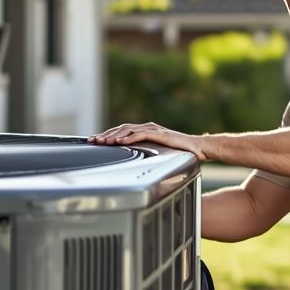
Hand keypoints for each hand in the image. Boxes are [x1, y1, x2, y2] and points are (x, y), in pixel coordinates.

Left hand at [88, 122, 207, 159]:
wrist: (197, 148)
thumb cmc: (180, 152)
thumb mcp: (158, 153)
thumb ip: (146, 153)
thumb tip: (132, 161)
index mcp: (145, 131)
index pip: (122, 131)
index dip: (107, 135)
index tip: (94, 141)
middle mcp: (147, 127)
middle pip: (121, 129)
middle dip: (106, 134)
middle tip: (93, 141)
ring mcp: (153, 129)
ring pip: (128, 130)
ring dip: (114, 136)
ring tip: (104, 142)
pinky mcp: (159, 134)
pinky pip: (141, 135)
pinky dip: (129, 138)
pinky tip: (121, 142)